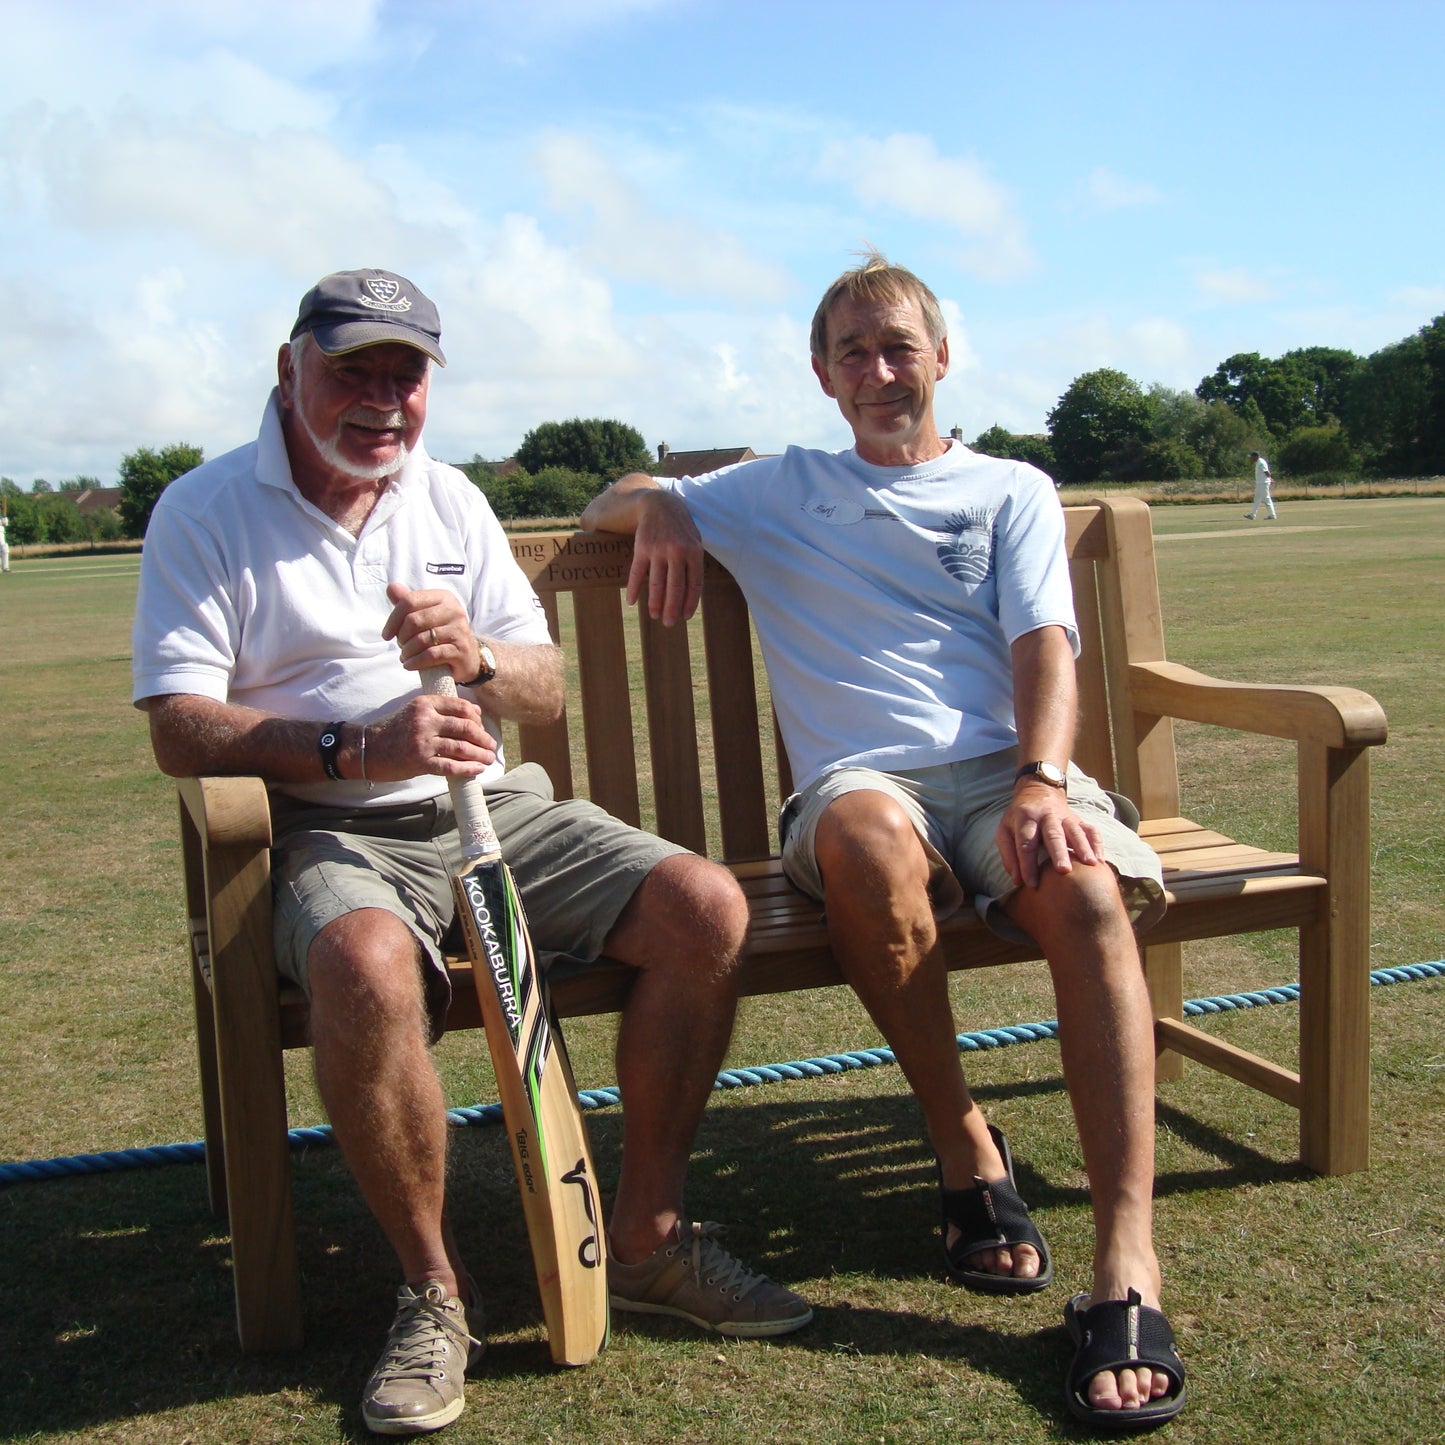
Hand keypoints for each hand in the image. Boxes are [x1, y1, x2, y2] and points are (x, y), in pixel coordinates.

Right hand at [363, 695, 495, 780]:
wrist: (368, 749)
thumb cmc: (395, 730)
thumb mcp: (416, 712)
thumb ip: (443, 710)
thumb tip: (476, 711)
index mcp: (425, 704)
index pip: (461, 707)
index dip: (477, 718)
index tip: (483, 727)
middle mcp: (425, 720)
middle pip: (465, 727)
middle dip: (483, 738)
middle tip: (491, 745)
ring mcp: (422, 741)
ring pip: (461, 747)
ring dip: (479, 754)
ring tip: (488, 759)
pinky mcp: (419, 761)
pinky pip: (450, 766)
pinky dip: (467, 769)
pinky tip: (477, 770)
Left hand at [382, 583, 482, 681]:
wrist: (468, 657)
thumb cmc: (442, 635)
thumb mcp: (426, 615)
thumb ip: (408, 602)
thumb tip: (391, 587)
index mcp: (444, 598)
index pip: (409, 601)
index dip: (393, 619)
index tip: (386, 634)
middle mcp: (454, 610)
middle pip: (414, 620)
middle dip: (401, 637)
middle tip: (401, 646)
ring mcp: (459, 630)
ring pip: (421, 639)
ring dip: (407, 651)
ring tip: (405, 657)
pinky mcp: (460, 650)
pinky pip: (431, 655)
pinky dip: (416, 661)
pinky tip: (410, 665)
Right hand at [626, 492, 704, 625]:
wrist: (659, 504)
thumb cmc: (680, 526)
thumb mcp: (694, 540)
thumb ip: (694, 563)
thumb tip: (692, 592)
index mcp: (694, 552)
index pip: (694, 584)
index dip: (690, 602)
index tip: (685, 616)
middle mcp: (677, 551)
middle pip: (675, 587)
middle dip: (672, 608)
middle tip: (669, 623)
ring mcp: (659, 550)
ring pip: (657, 583)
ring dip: (655, 603)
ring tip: (655, 616)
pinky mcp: (642, 547)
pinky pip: (637, 572)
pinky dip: (634, 588)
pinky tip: (632, 601)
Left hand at [996, 782, 1103, 887]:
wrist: (1038, 792)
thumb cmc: (1019, 819)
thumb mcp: (1005, 831)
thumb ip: (1009, 855)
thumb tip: (1017, 880)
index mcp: (1025, 818)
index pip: (1026, 843)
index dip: (1028, 864)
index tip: (1032, 884)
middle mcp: (1047, 816)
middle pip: (1053, 835)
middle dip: (1059, 853)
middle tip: (1064, 871)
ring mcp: (1065, 817)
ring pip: (1075, 831)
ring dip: (1083, 847)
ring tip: (1090, 864)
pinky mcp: (1079, 820)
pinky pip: (1091, 830)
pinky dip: (1097, 844)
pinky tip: (1100, 861)